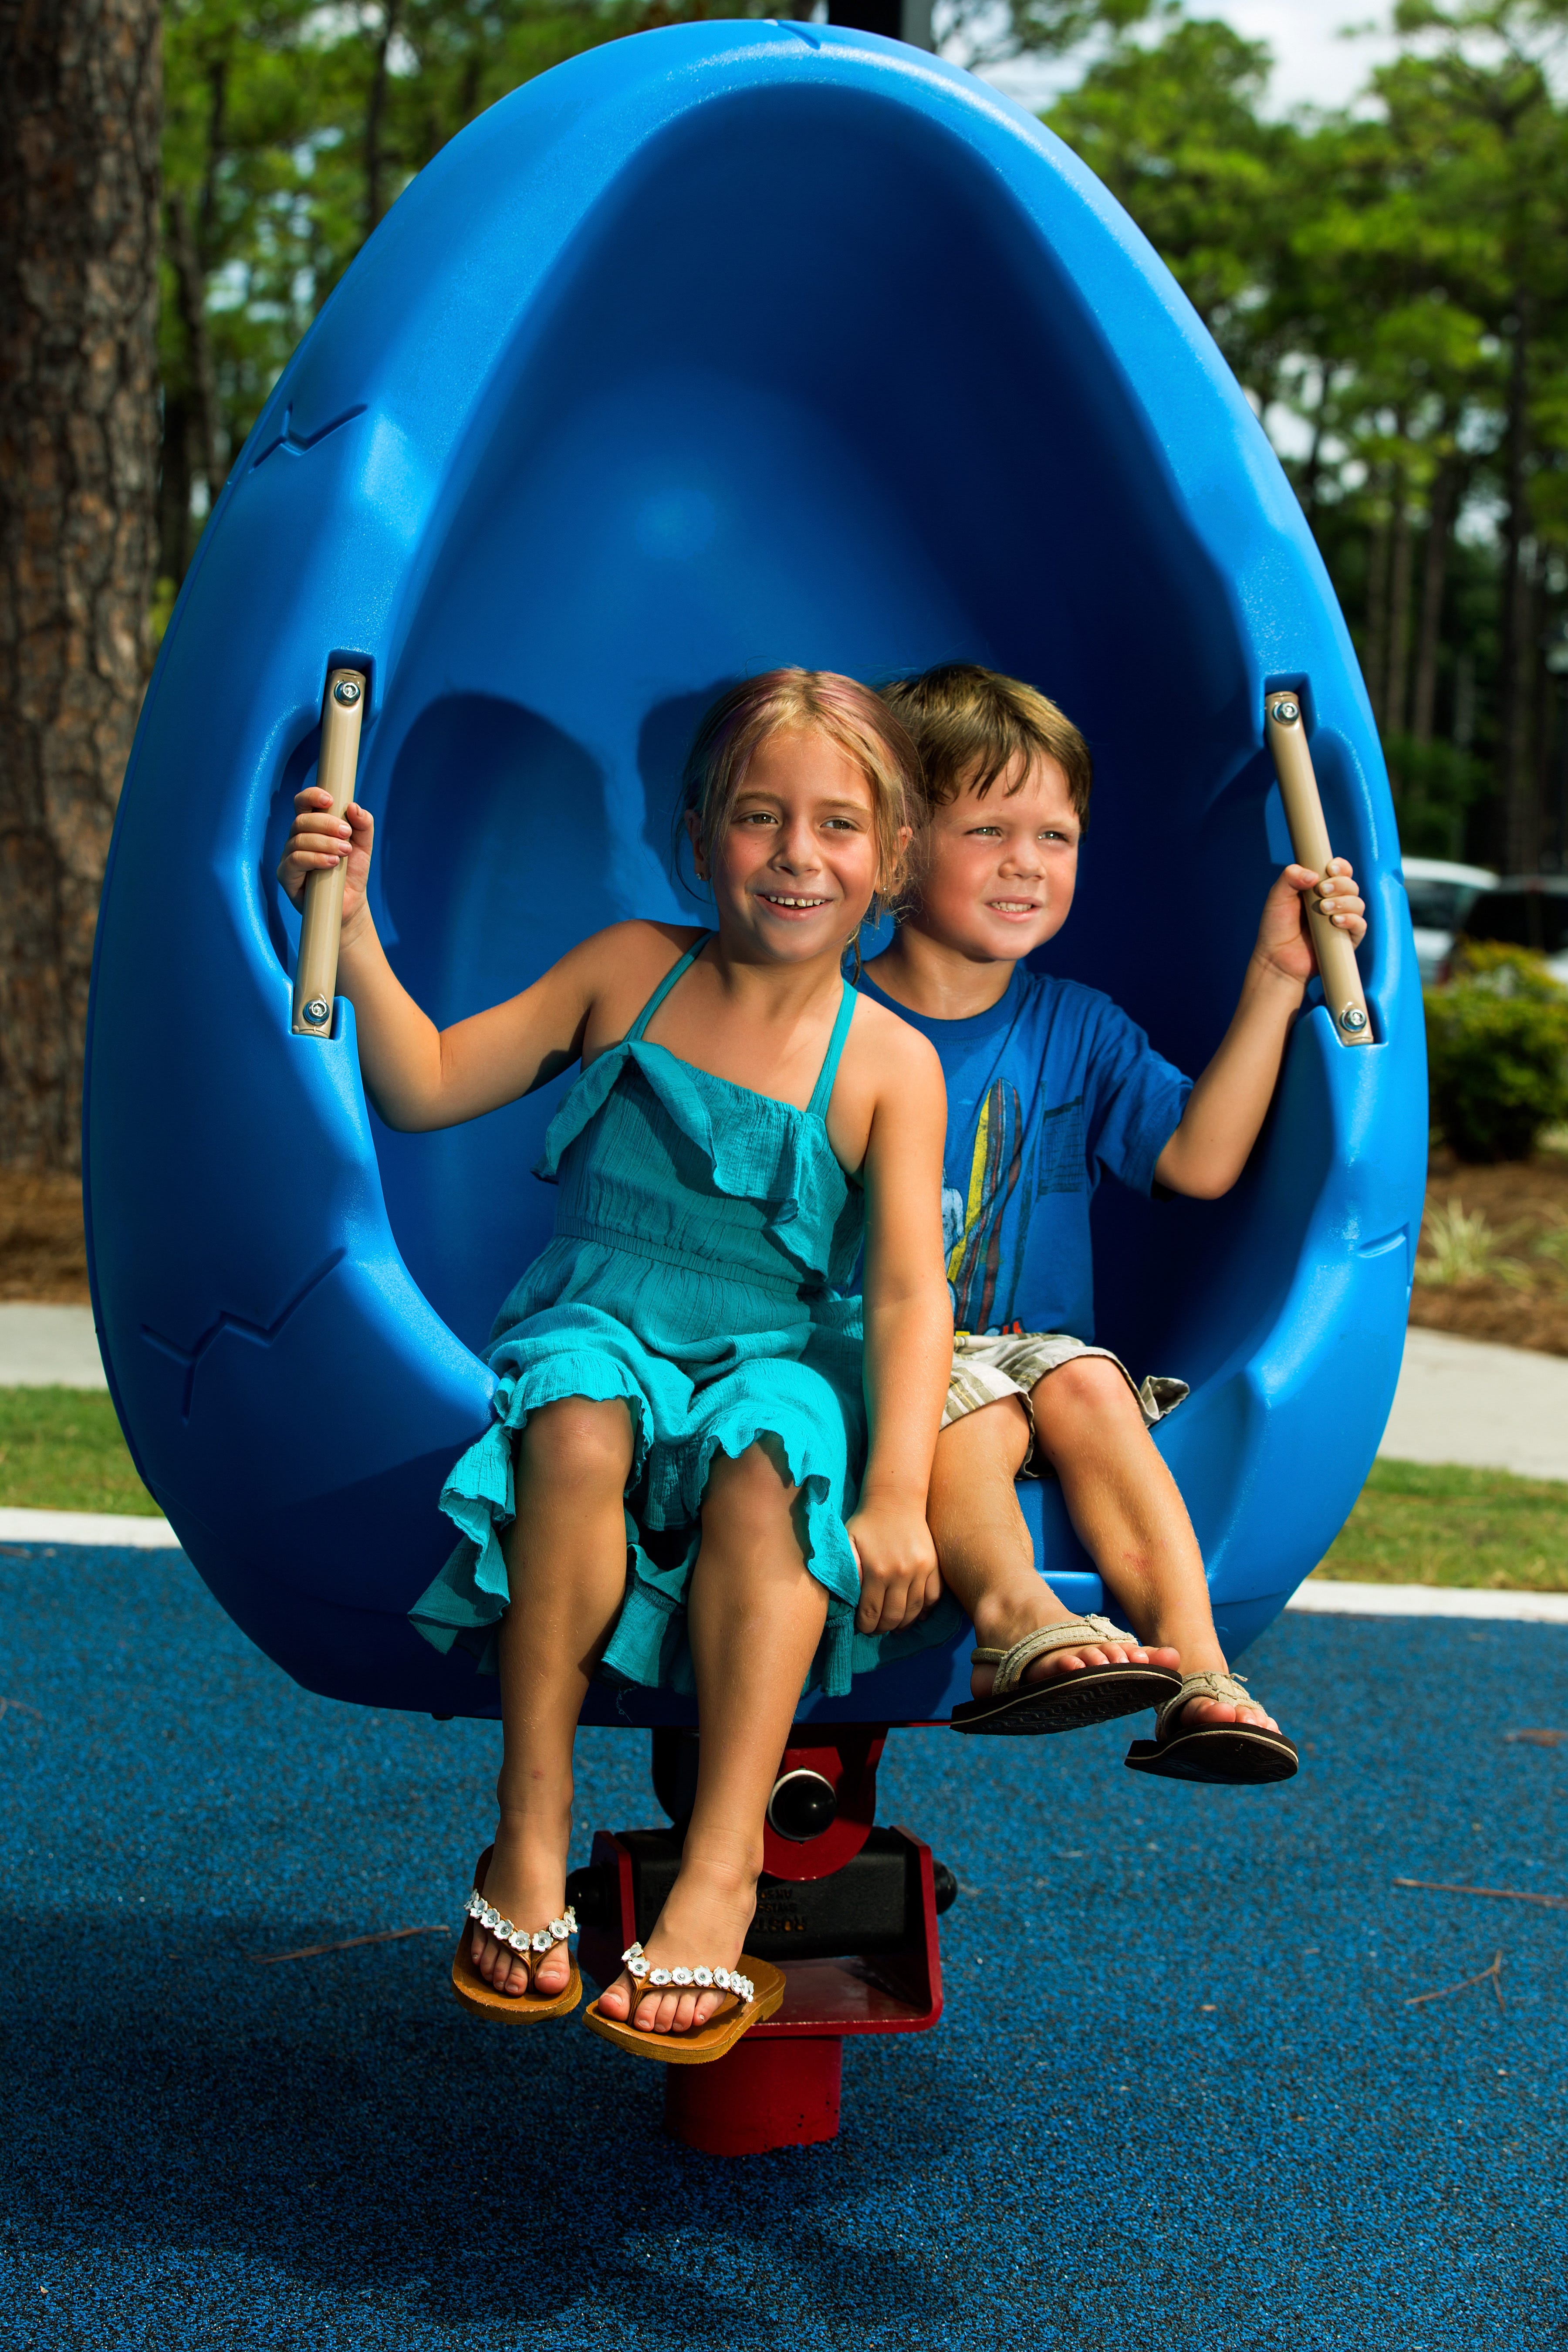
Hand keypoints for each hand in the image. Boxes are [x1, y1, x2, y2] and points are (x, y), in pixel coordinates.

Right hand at [277, 787, 374, 940]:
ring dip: (324, 842)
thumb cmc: (352, 872)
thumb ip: (363, 825)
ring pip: (298, 839)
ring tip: (344, 851)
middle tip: (347, 834)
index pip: (303, 804)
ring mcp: (289, 857)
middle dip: (326, 824)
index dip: (311, 796)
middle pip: (301, 820)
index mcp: (312, 827)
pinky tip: (331, 863)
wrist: (350, 903)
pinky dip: (315, 858)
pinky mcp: (286, 875)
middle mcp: (297, 839)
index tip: (330, 799)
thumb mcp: (364, 846)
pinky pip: (295, 860)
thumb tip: (354, 806)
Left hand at [847, 1498, 940, 1636]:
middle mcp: (900, 1573)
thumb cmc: (866, 1523)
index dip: (865, 1625)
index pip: (870, 1612)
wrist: (895, 1500)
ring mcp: (920, 1570)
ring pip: (914, 1610)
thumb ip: (845, 1572)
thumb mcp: (847, 1543)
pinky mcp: (933, 1566)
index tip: (861, 1627)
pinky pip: (933, 1597)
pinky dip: (925, 1611)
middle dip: (882, 1628)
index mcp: (876, 1570)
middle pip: (893, 1616)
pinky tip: (915, 1616)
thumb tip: (846, 1600)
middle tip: (875, 1630)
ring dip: (903, 1624)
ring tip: (893, 1626)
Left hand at [1253, 857, 1366, 988]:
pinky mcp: (1347, 940)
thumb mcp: (1277, 897)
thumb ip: (1290, 878)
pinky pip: (1360, 926)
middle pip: (1351, 885)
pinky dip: (1352, 920)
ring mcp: (1342, 921)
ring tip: (1324, 909)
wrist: (1276, 959)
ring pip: (1358, 903)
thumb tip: (1313, 874)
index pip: (1341, 872)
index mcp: (1320, 889)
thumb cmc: (1276, 927)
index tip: (1330, 868)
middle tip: (1322, 891)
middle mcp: (1335, 903)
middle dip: (1340, 884)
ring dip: (1343, 902)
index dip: (1341, 867)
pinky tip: (1336, 921)